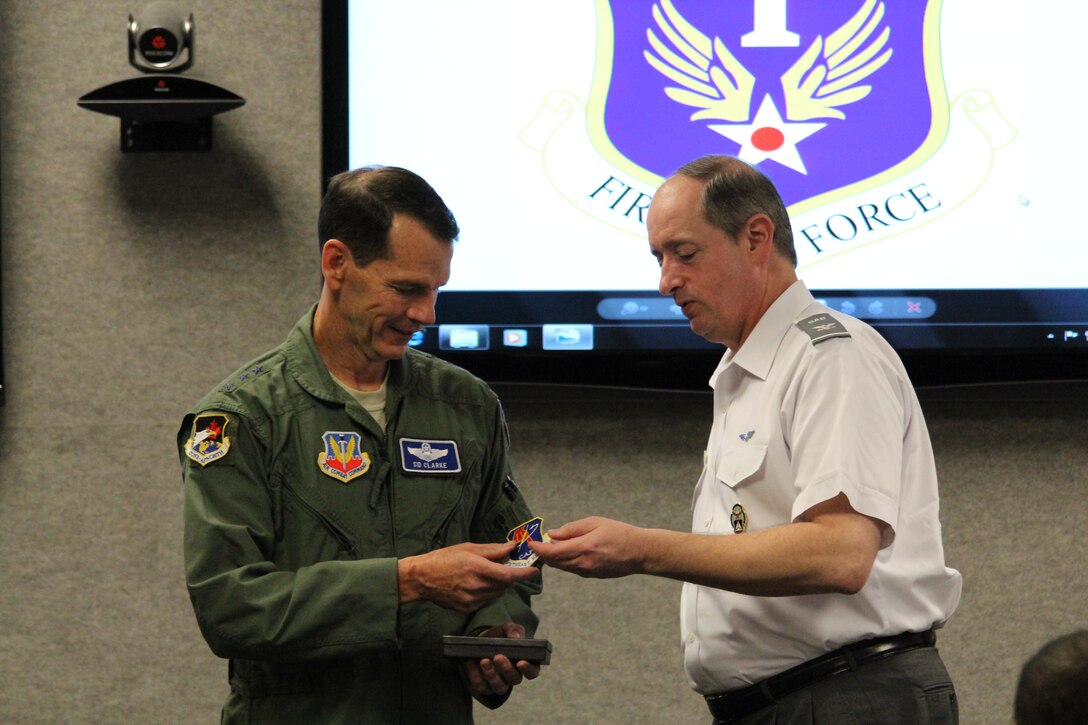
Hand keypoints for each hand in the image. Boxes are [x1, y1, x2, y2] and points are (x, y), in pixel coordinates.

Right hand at [398, 541, 539, 612]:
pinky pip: (486, 600)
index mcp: (477, 568)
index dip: (524, 574)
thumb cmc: (444, 559)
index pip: (508, 575)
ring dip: (499, 584)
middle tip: (508, 567)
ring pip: (497, 593)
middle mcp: (476, 586)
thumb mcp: (468, 548)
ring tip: (487, 574)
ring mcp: (472, 600)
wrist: (421, 579)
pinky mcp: (468, 608)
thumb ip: (493, 550)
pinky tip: (475, 584)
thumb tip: (512, 547)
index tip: (535, 571)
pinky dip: (487, 592)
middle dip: (510, 577)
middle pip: (505, 585)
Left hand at [461, 621, 540, 697]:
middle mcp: (513, 676)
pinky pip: (481, 686)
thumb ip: (514, 630)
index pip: (532, 672)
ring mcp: (499, 683)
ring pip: (499, 687)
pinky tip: (472, 663)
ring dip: (492, 675)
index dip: (528, 669)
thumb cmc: (499, 636)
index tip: (521, 662)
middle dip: (506, 669)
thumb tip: (515, 637)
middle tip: (498, 657)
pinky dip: (476, 675)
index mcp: (524, 663)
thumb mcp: (507, 628)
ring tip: (484, 661)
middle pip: (515, 679)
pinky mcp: (484, 686)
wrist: (481, 640)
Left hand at [528, 516, 643, 577]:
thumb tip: (552, 534)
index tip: (530, 542)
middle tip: (538, 542)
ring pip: (562, 567)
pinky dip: (564, 562)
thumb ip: (572, 529)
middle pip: (554, 562)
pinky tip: (566, 552)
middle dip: (543, 553)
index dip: (538, 548)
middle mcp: (583, 563)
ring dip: (553, 558)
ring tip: (551, 546)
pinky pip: (571, 569)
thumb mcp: (596, 523)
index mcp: (584, 547)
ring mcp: (587, 572)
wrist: (640, 553)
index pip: (553, 552)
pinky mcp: (591, 576)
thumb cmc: (620, 533)